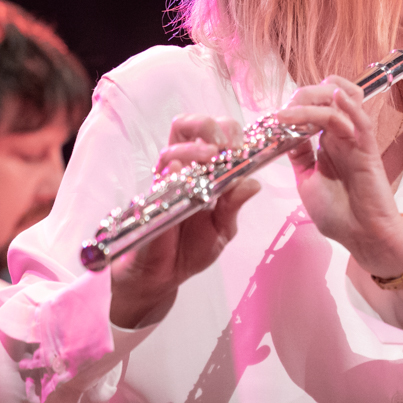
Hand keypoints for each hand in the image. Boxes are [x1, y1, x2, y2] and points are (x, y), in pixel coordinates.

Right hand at [109, 115, 259, 327]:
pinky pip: (158, 178)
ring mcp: (164, 182)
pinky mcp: (149, 199)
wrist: (163, 275)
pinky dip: (171, 170)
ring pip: (172, 147)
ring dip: (194, 147)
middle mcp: (182, 170)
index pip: (213, 136)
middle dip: (207, 127)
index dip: (228, 132)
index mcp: (203, 172)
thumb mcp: (223, 228)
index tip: (243, 144)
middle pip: (186, 127)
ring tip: (211, 156)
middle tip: (224, 144)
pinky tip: (181, 170)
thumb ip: (235, 205)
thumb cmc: (192, 248)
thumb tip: (254, 183)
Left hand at [283, 78, 402, 278]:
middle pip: (326, 99)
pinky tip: (336, 97)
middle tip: (286, 108)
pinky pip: (360, 121)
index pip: (312, 109)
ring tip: (296, 105)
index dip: (295, 104)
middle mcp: (340, 137)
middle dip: (304, 96)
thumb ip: (299, 156)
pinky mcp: (367, 149)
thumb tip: (285, 134)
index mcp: (325, 143)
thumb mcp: (306, 181)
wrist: (362, 236)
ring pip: (342, 103)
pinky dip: (349, 106)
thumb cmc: (337, 213)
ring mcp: (354, 140)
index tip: (275, 115)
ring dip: (318, 99)